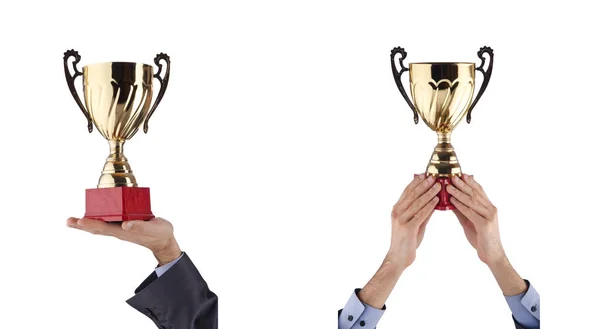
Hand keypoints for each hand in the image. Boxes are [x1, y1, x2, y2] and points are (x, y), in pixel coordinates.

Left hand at [66, 217, 181, 264]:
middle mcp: (119, 230)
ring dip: (87, 223)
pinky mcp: (125, 224)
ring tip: (74, 220)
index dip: (91, 224)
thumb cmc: (159, 234)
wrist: (163, 240)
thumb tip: (126, 224)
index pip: (104, 228)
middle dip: (82, 225)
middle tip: (68, 221)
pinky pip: (108, 221)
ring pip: (101, 225)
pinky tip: (95, 214)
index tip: (79, 221)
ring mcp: (121, 228)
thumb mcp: (152, 229)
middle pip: (97, 228)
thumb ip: (139, 227)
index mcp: (124, 231)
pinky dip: (98, 218)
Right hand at [388, 174, 439, 270]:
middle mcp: (397, 212)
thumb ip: (422, 212)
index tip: (426, 174)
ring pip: (417, 202)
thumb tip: (433, 200)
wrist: (398, 257)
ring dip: (429, 193)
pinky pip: (420, 214)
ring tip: (438, 186)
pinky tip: (436, 201)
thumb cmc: (407, 241)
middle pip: (412, 194)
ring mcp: (401, 219)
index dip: (416, 182)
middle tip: (434, 176)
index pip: (407, 191)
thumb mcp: (415, 223)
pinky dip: (429, 206)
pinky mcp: (408, 228)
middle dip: (424, 184)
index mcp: (397, 209)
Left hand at [447, 174, 504, 265]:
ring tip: (448, 186)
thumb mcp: (469, 222)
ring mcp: (489, 216)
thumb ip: (462, 211)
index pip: (479, 190)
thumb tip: (450, 200)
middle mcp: (491, 209)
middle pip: (475, 193)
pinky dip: (460, 205)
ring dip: (459, 192)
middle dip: (462, 183)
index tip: (460, 173)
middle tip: (451, 175)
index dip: (470, 181)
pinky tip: (452, 201)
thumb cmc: (481, 238)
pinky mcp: (485, 225)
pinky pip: (471, 212)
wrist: (492, 255)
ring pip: (472, 201)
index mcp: (489, 207)